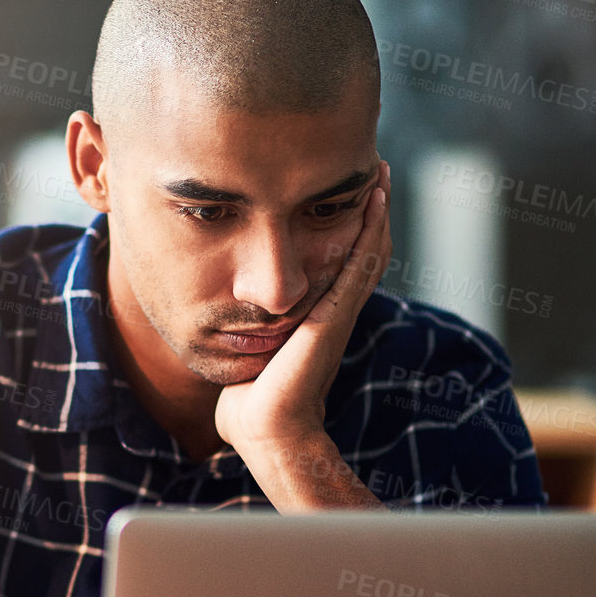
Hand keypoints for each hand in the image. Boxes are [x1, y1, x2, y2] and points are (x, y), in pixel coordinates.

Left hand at [214, 161, 391, 456]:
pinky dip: (371, 231)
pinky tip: (376, 201)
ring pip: (368, 251)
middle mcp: (333, 310)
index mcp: (316, 317)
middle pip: (362, 249)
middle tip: (373, 166)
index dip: (348, 226)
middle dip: (368, 208)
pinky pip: (361, 265)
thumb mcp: (246, 355)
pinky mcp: (336, 317)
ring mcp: (339, 313)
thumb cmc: (248, 403)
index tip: (343, 188)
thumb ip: (242, 335)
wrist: (264, 431)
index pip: (340, 261)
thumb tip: (216, 322)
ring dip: (376, 210)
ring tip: (379, 171)